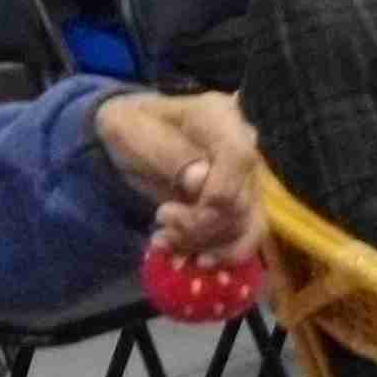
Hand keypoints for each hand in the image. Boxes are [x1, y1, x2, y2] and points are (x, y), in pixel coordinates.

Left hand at [93, 91, 261, 264]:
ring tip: (164, 242)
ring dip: (202, 244)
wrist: (135, 136)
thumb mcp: (131, 130)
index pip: (239, 158)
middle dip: (195, 225)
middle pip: (240, 201)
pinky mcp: (241, 203)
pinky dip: (219, 254)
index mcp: (219, 117)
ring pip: (245, 226)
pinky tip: (189, 258)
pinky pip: (246, 236)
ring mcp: (246, 176)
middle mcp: (244, 146)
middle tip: (159, 220)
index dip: (213, 194)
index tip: (165, 212)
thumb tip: (200, 182)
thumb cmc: (130, 127)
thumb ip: (165, 152)